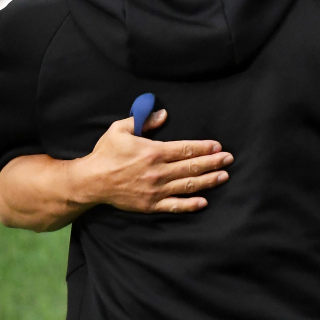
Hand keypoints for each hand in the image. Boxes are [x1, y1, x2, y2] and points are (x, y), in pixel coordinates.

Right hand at [68, 109, 233, 213]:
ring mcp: (156, 190)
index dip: (203, 147)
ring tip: (224, 176)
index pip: (185, 149)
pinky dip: (190, 204)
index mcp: (153, 152)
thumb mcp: (120, 129)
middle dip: (213, 162)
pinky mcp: (150, 205)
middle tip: (228, 159)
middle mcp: (158, 171)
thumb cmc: (105, 153)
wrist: (91, 182)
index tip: (217, 146)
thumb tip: (162, 114)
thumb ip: (143, 120)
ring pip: (188, 185)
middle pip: (191, 166)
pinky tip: (203, 201)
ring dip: (208, 180)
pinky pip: (174, 206)